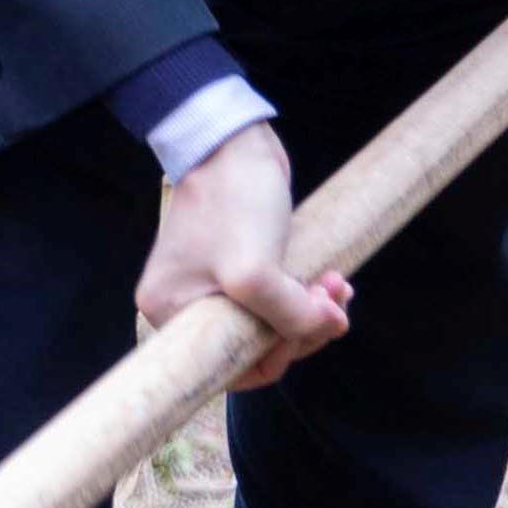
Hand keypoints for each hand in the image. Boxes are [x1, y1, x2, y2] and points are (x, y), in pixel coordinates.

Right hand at [136, 123, 351, 390]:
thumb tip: (330, 328)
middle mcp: (186, 303)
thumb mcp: (256, 270)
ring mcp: (213, 283)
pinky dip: (305, 294)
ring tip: (336, 286)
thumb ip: (291, 314)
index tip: (304, 332)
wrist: (232, 140)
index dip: (274, 359)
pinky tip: (331, 281)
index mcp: (171, 312)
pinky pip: (276, 297)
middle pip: (254, 344)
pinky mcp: (239, 264)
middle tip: (332, 301)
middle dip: (301, 329)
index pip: (227, 367)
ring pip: (271, 321)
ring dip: (311, 310)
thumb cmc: (230, 199)